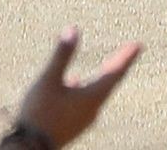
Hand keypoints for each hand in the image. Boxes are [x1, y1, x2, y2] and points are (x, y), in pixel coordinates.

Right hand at [12, 27, 140, 148]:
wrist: (28, 149)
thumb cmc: (39, 114)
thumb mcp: (49, 80)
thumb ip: (62, 55)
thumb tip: (73, 29)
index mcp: (92, 97)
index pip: (115, 73)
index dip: (126, 57)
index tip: (138, 45)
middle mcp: (92, 109)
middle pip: (109, 82)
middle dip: (118, 65)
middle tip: (129, 51)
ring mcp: (82, 119)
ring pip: (96, 93)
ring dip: (102, 77)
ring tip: (107, 66)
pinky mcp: (72, 125)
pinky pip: (84, 102)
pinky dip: (85, 88)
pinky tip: (73, 83)